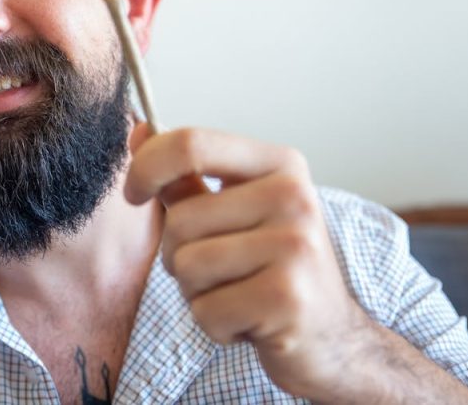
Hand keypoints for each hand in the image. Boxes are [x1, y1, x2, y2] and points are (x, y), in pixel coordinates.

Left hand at [125, 124, 373, 398]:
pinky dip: (215, 324)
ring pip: (187, 266)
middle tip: (224, 270)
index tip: (134, 192)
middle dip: (180, 254)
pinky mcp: (287, 297)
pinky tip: (251, 321)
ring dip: (198, 293)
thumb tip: (140, 130)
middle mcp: (293, 196)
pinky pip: (205, 310)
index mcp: (279, 165)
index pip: (191, 145)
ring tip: (238, 293)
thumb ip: (185, 175)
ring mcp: (295, 246)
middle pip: (180, 220)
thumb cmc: (273, 268)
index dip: (146, 167)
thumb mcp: (233, 211)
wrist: (333, 338)